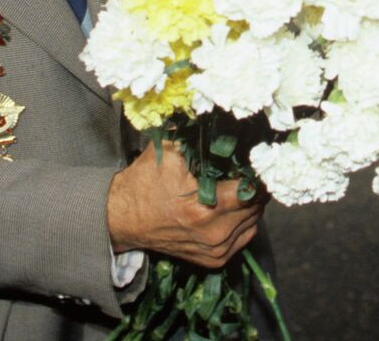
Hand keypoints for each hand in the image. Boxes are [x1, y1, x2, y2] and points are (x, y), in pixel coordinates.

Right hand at [106, 145, 263, 268]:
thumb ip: (199, 135)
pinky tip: (230, 207)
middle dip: (254, 187)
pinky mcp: (214, 259)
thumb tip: (226, 119)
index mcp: (205, 208)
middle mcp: (214, 233)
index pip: (252, 190)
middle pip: (256, 206)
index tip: (254, 160)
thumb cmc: (145, 182)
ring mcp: (215, 250)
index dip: (255, 172)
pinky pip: (244, 236)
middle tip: (246, 171)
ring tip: (236, 187)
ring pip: (254, 221)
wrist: (122, 218)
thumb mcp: (169, 150)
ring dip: (250, 204)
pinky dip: (242, 221)